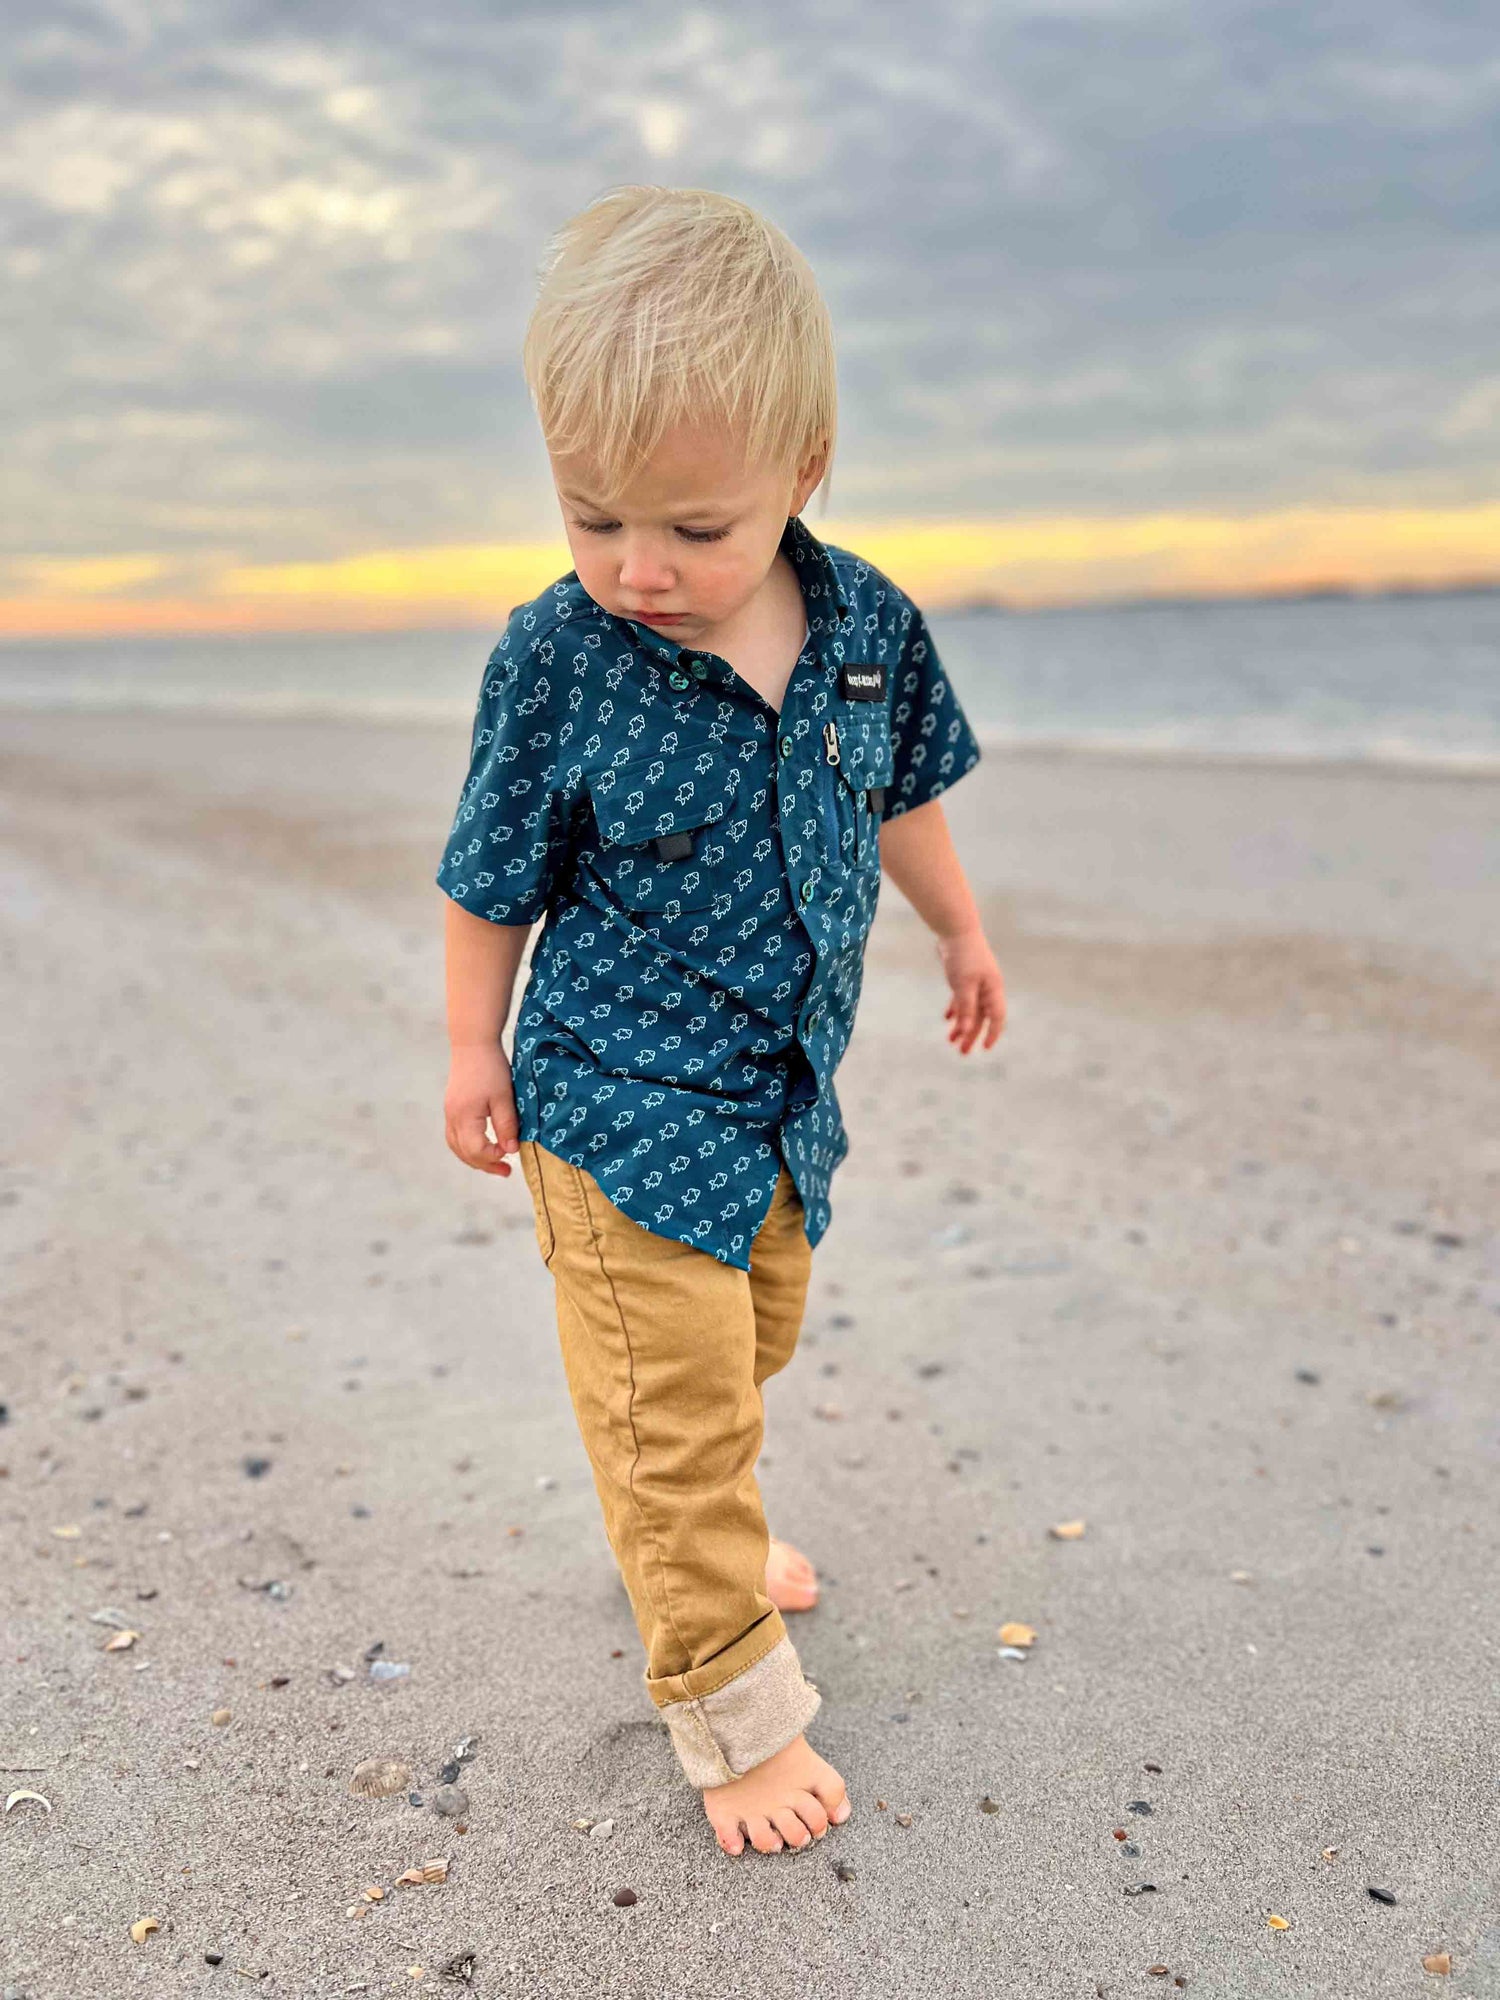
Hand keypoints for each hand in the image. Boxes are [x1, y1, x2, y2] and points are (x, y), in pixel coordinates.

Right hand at [444, 1043, 519, 1175]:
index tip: (511, 1153)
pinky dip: (467, 1148)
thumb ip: (507, 1125)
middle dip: (485, 1164)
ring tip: (495, 1163)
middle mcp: (452, 1118)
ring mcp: (449, 1113)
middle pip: (464, 1153)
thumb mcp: (504, 1097)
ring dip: (474, 1159)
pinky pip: (455, 1137)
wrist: (473, 1043)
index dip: (493, 1157)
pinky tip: (481, 1147)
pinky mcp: (452, 1108)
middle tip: (507, 1171)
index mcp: (465, 1116)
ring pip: (457, 1147)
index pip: (476, 1150)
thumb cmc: (491, 1068)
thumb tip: (511, 1150)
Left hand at [937, 929, 1006, 1053]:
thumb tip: (967, 1030)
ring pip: (970, 1010)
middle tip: (962, 1052)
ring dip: (962, 1025)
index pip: (997, 1017)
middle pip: (981, 1017)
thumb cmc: (963, 956)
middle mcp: (987, 988)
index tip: (985, 1048)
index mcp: (993, 989)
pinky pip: (962, 999)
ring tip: (951, 1040)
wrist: (955, 930)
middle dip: (972, 1035)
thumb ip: (966, 1008)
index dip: (993, 1033)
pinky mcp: (964, 978)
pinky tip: (947, 1019)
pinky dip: (956, 1009)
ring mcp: (976, 983)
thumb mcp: (964, 985)